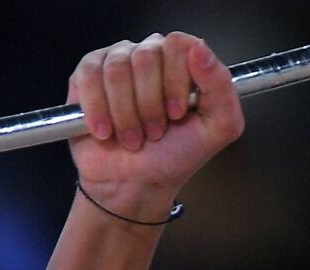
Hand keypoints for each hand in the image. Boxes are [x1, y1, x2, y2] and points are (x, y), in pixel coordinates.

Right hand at [67, 32, 244, 216]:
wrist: (135, 184)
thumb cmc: (173, 156)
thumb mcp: (217, 128)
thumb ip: (222, 87)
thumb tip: (201, 49)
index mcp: (182, 60)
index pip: (177, 45)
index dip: (175, 82)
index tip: (175, 114)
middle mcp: (149, 54)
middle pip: (146, 56)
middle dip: (149, 105)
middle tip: (154, 132)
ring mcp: (117, 61)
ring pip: (117, 69)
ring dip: (125, 114)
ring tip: (132, 137)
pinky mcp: (87, 76)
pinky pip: (90, 77)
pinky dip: (97, 110)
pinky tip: (105, 131)